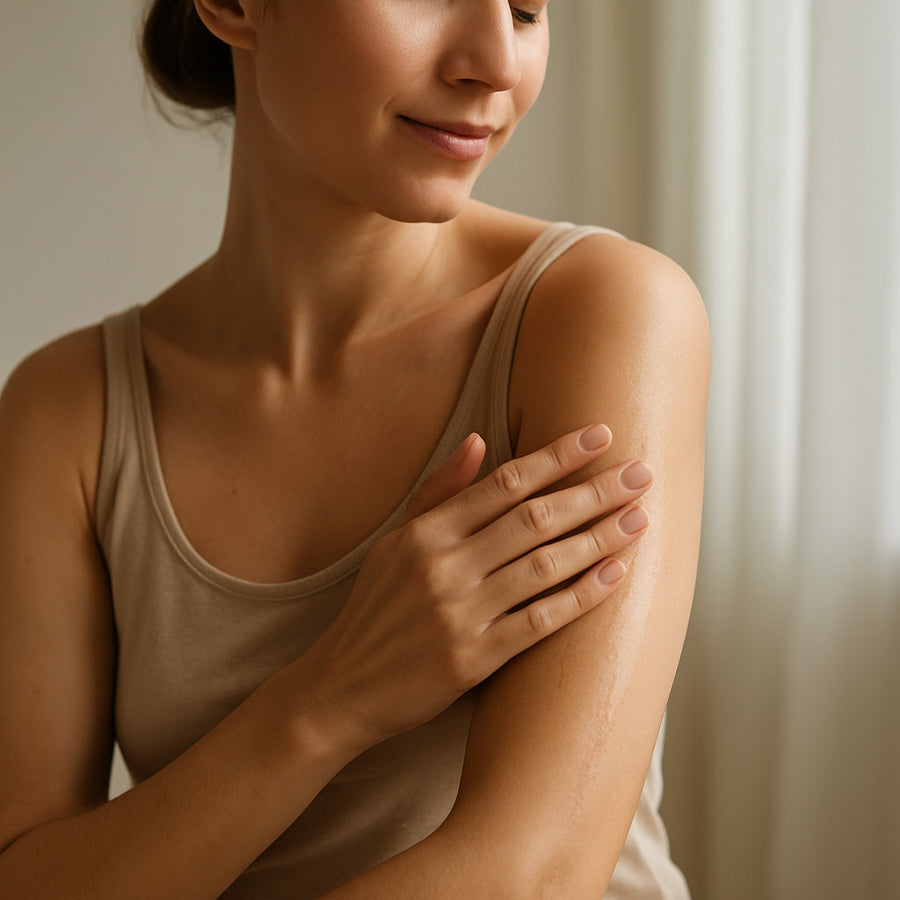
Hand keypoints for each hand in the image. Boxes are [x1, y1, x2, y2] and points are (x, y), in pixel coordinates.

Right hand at [298, 425, 650, 751]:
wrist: (342, 687)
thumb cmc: (374, 609)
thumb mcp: (395, 542)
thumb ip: (438, 491)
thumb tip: (478, 440)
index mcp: (426, 532)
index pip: (504, 483)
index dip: (557, 457)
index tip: (600, 435)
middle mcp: (444, 566)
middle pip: (534, 518)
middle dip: (593, 492)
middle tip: (641, 473)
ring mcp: (459, 613)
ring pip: (544, 565)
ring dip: (598, 538)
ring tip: (640, 518)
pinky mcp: (472, 658)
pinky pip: (538, 621)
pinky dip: (580, 596)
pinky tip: (615, 576)